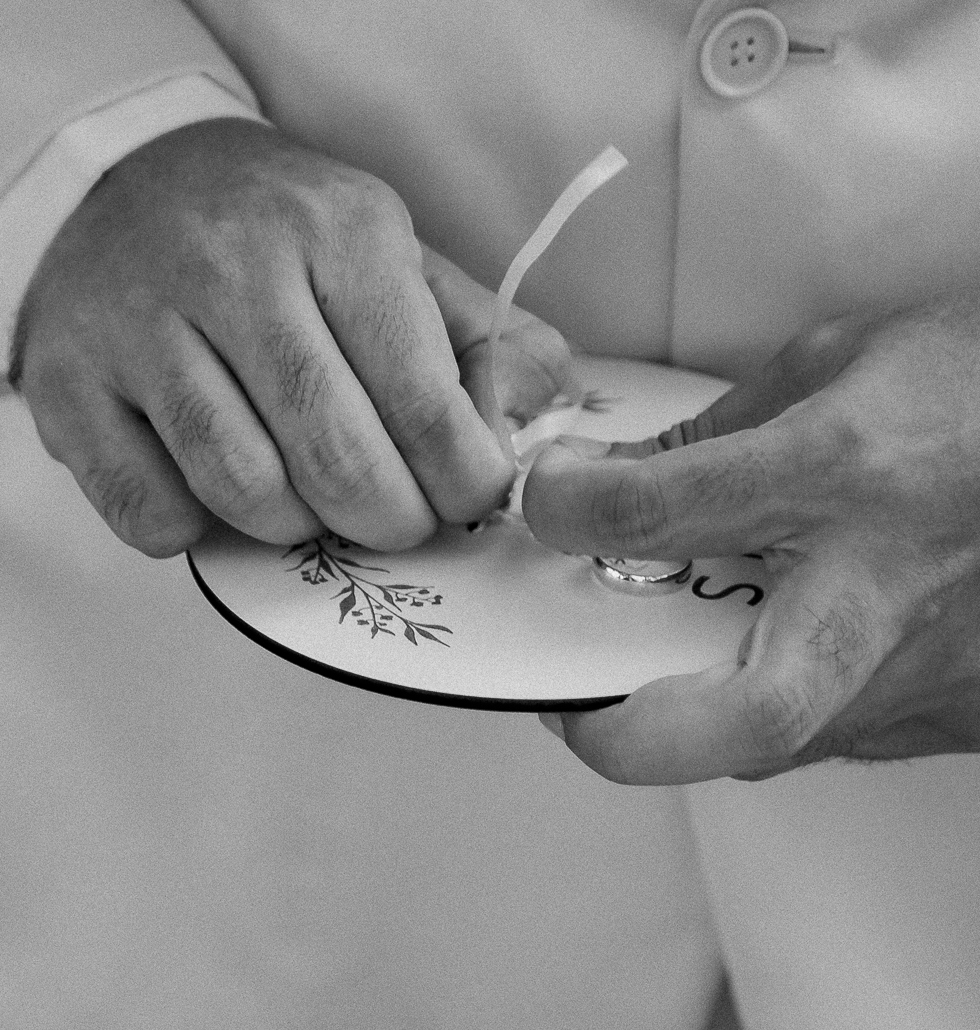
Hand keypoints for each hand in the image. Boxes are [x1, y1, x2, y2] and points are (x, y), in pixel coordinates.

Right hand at [10, 118, 571, 555]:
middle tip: (395, 522)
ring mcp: (143, 324)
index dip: (462, 483)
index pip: (426, 404)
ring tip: (307, 498)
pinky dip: (194, 532)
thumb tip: (542, 424)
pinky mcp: (71, 382)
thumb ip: (485, 344)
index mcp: (342, 236)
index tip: (466, 500)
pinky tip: (214, 492)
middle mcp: (237, 268)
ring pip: (245, 491)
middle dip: (388, 523)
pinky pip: (150, 511)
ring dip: (294, 528)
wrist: (131, 182)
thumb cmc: (286, 243)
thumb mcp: (398, 261)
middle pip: (339, 461)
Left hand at [523, 266, 979, 782]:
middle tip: (571, 706)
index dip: (572, 515)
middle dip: (625, 736)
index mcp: (842, 469)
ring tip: (682, 664)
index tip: (550, 508)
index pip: (661, 513)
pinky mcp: (975, 710)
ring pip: (780, 747)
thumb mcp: (832, 363)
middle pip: (740, 717)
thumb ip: (712, 439)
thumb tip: (615, 482)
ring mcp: (944, 668)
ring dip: (704, 714)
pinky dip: (793, 708)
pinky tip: (797, 653)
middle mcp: (890, 585)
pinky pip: (845, 739)